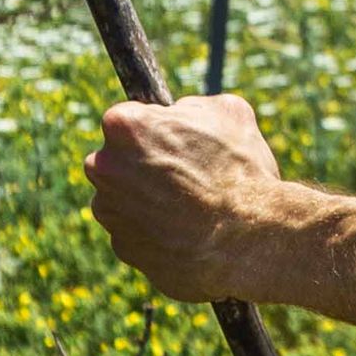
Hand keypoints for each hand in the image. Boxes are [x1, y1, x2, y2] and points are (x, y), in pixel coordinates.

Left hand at [82, 94, 293, 303]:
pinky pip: (135, 234)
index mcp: (124, 126)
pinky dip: (155, 234)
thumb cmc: (240, 171)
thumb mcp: (228, 113)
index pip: (126, 120)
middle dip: (140, 166)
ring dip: (146, 201)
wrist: (250, 240)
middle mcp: (105, 168)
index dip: (154, 130)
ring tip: (190, 208)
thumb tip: (182, 113)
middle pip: (115, 160)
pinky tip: (187, 233)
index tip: (175, 142)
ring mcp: (111, 212)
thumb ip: (192, 106)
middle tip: (181, 175)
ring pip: (122, 199)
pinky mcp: (123, 248)